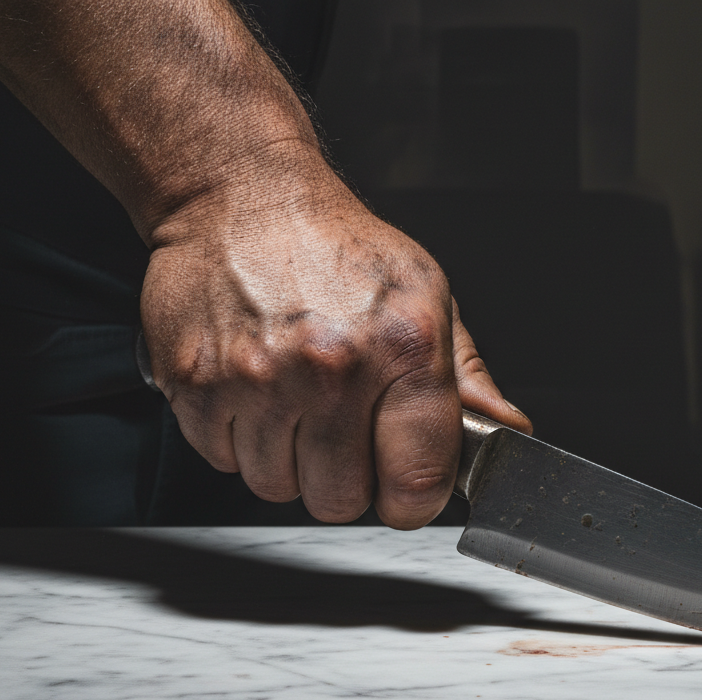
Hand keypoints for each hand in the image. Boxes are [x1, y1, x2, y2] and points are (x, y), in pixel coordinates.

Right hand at [140, 168, 530, 527]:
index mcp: (404, 348)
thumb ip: (466, 376)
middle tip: (341, 432)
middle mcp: (331, 367)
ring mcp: (258, 378)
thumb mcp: (426, 296)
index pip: (418, 481)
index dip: (412, 501)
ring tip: (294, 402)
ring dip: (287, 461)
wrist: (242, 196)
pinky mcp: (195, 383)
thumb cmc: (337, 249)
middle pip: (339, 501)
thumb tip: (506, 430)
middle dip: (344, 481)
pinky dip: (238, 440)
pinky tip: (254, 391)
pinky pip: (223, 461)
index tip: (404, 489)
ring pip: (277, 488)